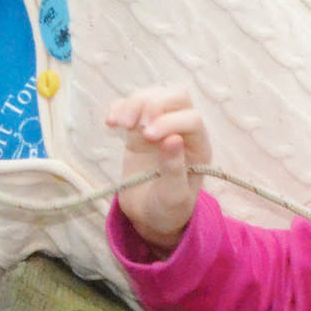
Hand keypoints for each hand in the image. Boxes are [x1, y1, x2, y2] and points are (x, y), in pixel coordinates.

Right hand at [106, 87, 210, 254]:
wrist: (148, 215)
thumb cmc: (168, 209)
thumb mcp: (173, 197)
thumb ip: (175, 169)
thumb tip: (173, 139)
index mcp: (199, 146)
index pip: (191, 118)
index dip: (170, 121)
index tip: (147, 137)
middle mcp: (182, 130)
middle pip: (176, 96)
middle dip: (153, 103)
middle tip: (134, 125)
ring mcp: (160, 126)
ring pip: (153, 95)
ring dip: (134, 103)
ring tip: (120, 124)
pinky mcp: (139, 129)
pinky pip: (131, 105)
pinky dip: (120, 107)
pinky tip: (111, 122)